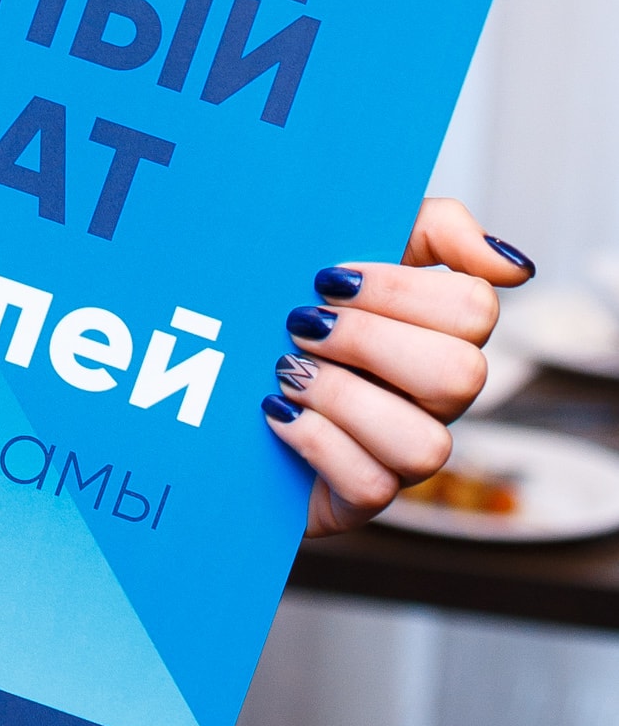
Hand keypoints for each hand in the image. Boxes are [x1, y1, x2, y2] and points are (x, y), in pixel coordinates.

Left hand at [261, 197, 532, 536]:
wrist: (214, 366)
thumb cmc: (290, 297)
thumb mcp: (350, 238)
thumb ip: (435, 228)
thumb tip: (512, 267)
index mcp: (438, 327)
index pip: (474, 308)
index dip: (399, 290)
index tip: (330, 277)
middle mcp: (435, 394)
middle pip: (461, 375)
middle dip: (368, 341)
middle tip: (300, 323)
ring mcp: (404, 451)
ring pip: (424, 444)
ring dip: (342, 397)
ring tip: (287, 371)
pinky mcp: (361, 496)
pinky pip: (372, 485)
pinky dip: (317, 441)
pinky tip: (277, 412)